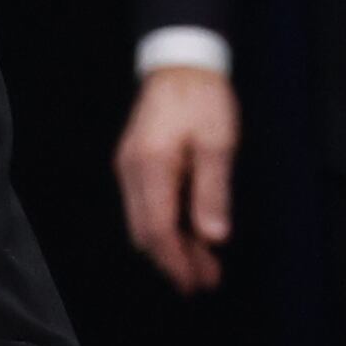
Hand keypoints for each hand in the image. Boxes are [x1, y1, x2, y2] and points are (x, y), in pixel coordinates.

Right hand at [114, 65, 239, 293]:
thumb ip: (213, 192)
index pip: (160, 229)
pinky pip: (143, 207)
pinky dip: (163, 227)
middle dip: (174, 261)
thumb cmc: (203, 99)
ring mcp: (128, 167)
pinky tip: (186, 232)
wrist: (179, 61)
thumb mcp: (218, 144)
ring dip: (169, 247)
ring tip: (202, 263)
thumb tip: (214, 237)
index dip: (178, 261)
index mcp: (152, 167)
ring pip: (142, 222)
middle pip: (146, 232)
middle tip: (206, 281)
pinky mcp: (133, 163)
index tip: (199, 283)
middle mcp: (131, 171)